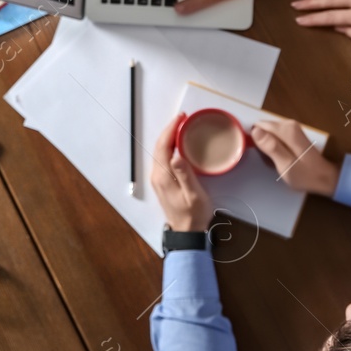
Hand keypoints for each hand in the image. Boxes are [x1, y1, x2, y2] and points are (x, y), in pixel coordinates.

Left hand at [151, 114, 214, 232]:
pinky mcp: (162, 182)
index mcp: (163, 177)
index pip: (163, 146)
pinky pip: (163, 158)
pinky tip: (178, 144)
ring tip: (181, 127)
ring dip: (169, 137)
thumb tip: (177, 155)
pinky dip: (169, 147)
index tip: (181, 118)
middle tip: (183, 118)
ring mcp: (158, 179)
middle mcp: (156, 176)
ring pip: (160, 152)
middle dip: (169, 130)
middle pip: (159, 147)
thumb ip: (185, 175)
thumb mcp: (194, 195)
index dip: (171, 130)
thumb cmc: (193, 215)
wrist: (186, 232)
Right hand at [249, 119, 336, 197]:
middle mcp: (289, 124)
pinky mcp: (291, 133)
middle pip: (263, 129)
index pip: (259, 127)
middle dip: (261, 143)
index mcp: (286, 130)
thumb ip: (271, 147)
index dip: (255, 141)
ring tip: (275, 160)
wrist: (324, 178)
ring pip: (268, 133)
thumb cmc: (305, 175)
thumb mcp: (286, 165)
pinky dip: (273, 147)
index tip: (261, 155)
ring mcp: (291, 128)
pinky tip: (279, 157)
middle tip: (270, 161)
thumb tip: (255, 130)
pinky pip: (274, 137)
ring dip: (267, 146)